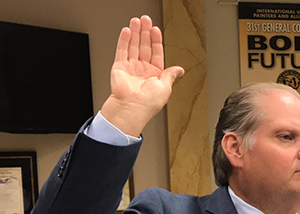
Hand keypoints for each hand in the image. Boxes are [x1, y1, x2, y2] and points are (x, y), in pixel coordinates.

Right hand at [101, 15, 183, 136]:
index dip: (156, 41)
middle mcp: (142, 70)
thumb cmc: (149, 103)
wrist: (132, 108)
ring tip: (136, 21)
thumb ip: (171, 75)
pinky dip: (124, 40)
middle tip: (145, 20)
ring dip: (135, 33)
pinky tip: (127, 31)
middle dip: (145, 32)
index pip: (156, 53)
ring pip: (133, 46)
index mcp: (154, 75)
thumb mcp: (166, 87)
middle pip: (144, 47)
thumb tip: (180, 70)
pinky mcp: (119, 67)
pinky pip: (122, 51)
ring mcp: (130, 68)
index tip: (156, 30)